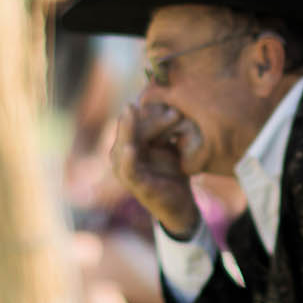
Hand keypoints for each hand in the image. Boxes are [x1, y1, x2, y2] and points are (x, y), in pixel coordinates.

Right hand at [110, 100, 201, 237]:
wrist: (180, 203)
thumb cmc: (172, 171)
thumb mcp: (169, 145)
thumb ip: (164, 127)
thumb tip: (169, 100)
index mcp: (129, 142)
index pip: (137, 120)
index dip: (154, 113)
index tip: (176, 109)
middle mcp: (122, 154)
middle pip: (132, 128)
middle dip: (151, 119)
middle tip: (175, 112)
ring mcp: (124, 169)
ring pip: (125, 143)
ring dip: (132, 129)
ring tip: (131, 112)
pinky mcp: (133, 184)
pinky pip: (128, 169)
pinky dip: (127, 158)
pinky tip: (129, 148)